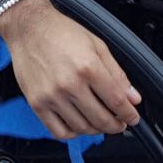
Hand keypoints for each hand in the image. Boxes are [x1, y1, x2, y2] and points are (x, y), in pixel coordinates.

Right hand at [1, 0, 142, 138]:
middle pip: (100, 119)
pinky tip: (79, 125)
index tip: (132, 117)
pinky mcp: (37, 103)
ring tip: (100, 122)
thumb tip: (132, 97)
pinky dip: (73, 133)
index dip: (128, 114)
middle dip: (116, 125)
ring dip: (96, 130)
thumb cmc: (61, 33)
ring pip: (81, 127)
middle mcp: (69, 84)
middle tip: (120, 123)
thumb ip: (117, 73)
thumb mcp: (97, 45)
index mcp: (88, 67)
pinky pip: (58, 131)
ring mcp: (52, 96)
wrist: (29, 28)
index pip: (116, 101)